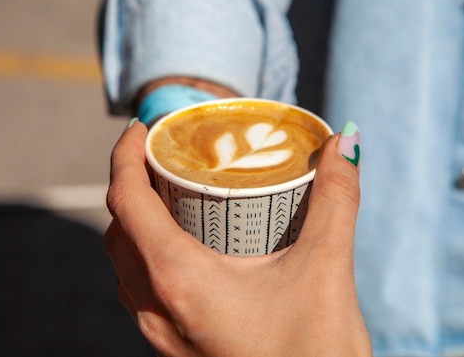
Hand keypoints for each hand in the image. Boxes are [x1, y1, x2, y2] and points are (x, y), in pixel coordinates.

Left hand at [104, 120, 370, 356]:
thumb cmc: (315, 356)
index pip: (125, 202)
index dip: (124, 156)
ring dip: (139, 223)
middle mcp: (157, 309)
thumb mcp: (326, 271)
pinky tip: (191, 250)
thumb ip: (336, 200)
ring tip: (177, 197)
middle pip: (119, 230)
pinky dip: (151, 256)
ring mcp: (161, 335)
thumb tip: (344, 144)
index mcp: (179, 281)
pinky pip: (143, 290)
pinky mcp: (175, 349)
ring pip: (127, 264)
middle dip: (132, 185)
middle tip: (167, 159)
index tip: (142, 128)